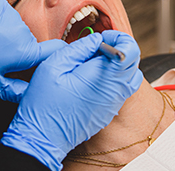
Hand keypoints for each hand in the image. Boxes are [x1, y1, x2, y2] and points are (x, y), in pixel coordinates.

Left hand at [0, 0, 66, 102]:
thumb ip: (18, 91)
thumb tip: (33, 93)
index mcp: (24, 51)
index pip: (54, 51)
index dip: (55, 56)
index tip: (50, 59)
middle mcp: (22, 30)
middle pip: (30, 41)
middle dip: (19, 49)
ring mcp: (10, 14)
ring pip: (17, 28)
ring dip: (8, 35)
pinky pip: (5, 15)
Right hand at [1, 31, 142, 169]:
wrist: (42, 137)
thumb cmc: (44, 103)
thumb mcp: (54, 66)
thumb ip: (78, 49)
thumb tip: (95, 40)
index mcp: (103, 78)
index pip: (130, 50)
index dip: (118, 37)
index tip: (101, 38)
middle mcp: (114, 92)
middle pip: (132, 62)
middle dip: (117, 49)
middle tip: (93, 49)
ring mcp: (113, 105)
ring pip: (129, 76)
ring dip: (114, 64)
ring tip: (90, 63)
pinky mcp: (108, 112)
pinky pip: (119, 89)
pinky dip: (110, 78)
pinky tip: (88, 79)